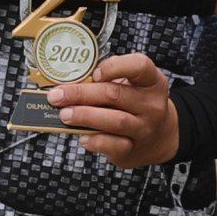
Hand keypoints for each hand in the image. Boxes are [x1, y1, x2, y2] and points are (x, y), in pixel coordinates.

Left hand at [53, 50, 181, 165]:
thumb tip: (70, 81)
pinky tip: (82, 136)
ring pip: (114, 120)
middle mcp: (152, 104)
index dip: (114, 67)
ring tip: (64, 114)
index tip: (94, 73)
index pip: (138, 66)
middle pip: (115, 94)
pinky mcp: (133, 149)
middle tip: (57, 95)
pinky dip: (94, 141)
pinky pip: (112, 145)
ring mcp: (144, 129)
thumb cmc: (137, 104)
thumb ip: (109, 80)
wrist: (160, 137)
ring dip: (85, 116)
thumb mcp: (133, 86)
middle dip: (81, 93)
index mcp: (152, 81)